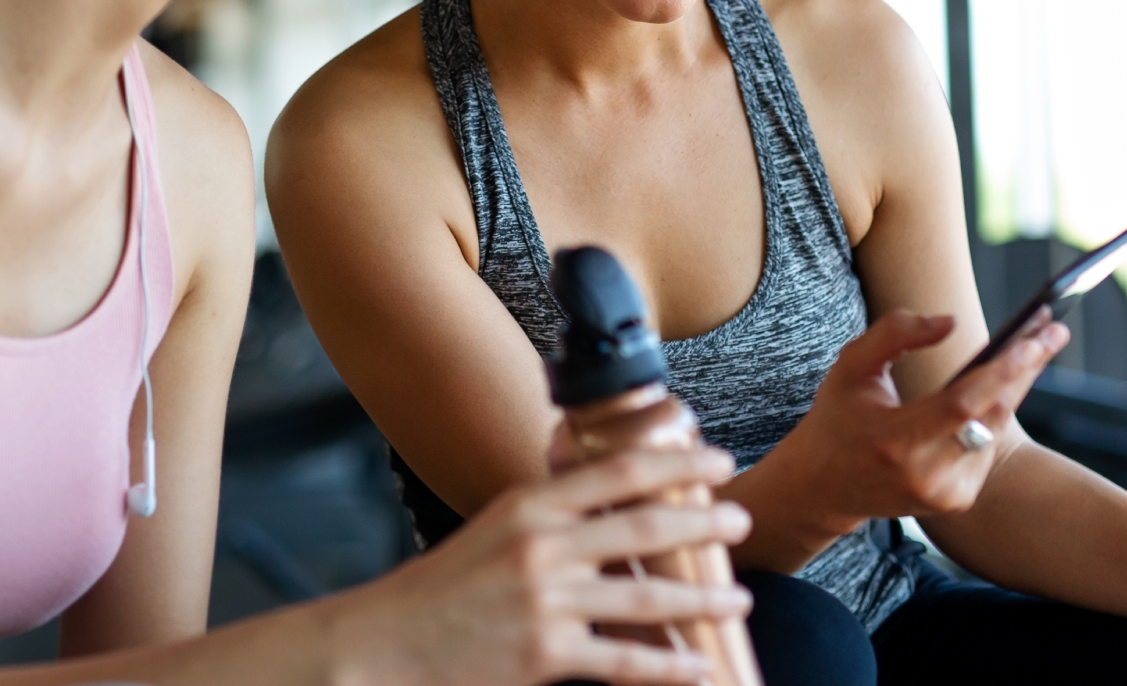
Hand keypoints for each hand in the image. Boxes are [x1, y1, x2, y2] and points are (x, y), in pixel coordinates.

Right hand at [338, 448, 755, 685]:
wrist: (383, 645)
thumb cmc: (440, 591)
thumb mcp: (492, 531)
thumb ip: (549, 518)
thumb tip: (610, 510)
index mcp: (529, 504)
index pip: (618, 471)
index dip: (677, 463)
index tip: (718, 460)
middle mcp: (541, 546)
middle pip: (645, 527)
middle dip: (704, 523)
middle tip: (743, 521)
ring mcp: (545, 602)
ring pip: (648, 600)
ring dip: (703, 600)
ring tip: (740, 600)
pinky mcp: (545, 655)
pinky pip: (625, 661)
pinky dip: (670, 665)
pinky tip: (700, 665)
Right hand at [777, 308, 1069, 522]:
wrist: (824, 486)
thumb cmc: (839, 417)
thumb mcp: (851, 367)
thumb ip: (894, 334)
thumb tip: (951, 321)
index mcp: (894, 441)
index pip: (960, 405)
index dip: (1001, 371)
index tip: (1034, 338)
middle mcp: (925, 475)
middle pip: (992, 415)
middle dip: (1026, 368)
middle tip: (1053, 329)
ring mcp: (945, 494)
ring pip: (995, 428)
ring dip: (1016, 384)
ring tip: (1034, 342)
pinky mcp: (957, 500)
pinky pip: (987, 444)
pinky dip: (995, 410)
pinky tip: (1004, 380)